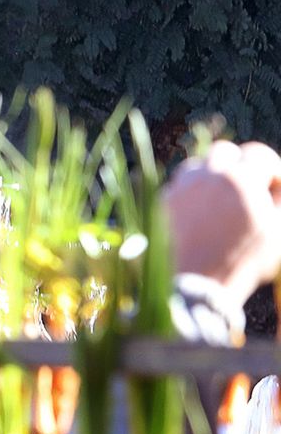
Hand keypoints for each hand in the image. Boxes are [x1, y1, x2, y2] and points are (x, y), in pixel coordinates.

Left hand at [162, 140, 280, 298]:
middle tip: (246, 188)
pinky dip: (192, 194)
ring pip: (198, 166)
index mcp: (241, 179)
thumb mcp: (278, 232)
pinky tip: (201, 215)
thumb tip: (274, 187)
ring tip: (222, 202)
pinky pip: (180, 186)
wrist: (199, 282)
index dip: (271, 169)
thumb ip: (279, 201)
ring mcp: (182, 185)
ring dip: (212, 177)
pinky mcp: (164, 199)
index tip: (273, 187)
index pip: (258, 153)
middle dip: (239, 165)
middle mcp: (208, 175)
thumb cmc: (245, 260)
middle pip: (225, 151)